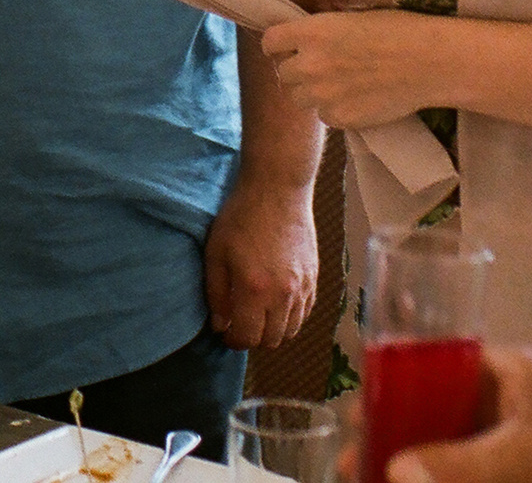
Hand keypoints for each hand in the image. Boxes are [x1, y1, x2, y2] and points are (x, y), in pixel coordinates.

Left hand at [203, 171, 318, 349]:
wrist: (277, 190)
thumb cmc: (241, 217)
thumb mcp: (216, 253)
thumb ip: (216, 294)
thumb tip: (220, 325)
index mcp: (255, 290)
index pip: (248, 337)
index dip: (234, 341)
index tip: (225, 333)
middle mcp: (283, 295)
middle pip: (271, 340)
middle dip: (253, 338)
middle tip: (239, 324)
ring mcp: (303, 288)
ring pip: (291, 330)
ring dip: (272, 330)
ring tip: (257, 314)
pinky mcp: (315, 278)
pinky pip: (305, 313)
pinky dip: (291, 317)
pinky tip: (276, 303)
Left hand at [260, 11, 449, 128]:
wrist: (430, 62)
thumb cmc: (398, 30)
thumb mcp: (349, 18)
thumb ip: (320, 32)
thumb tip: (303, 40)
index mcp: (310, 32)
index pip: (269, 42)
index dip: (278, 46)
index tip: (288, 48)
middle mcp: (310, 64)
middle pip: (282, 73)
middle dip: (296, 70)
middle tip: (319, 68)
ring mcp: (323, 94)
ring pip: (299, 99)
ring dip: (311, 93)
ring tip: (336, 85)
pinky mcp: (341, 118)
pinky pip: (325, 116)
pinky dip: (335, 110)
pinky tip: (355, 99)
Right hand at [356, 347, 531, 482]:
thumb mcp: (526, 456)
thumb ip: (461, 463)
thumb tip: (397, 470)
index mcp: (513, 373)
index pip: (439, 364)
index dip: (397, 384)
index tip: (363, 407)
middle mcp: (512, 402)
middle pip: (438, 411)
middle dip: (397, 435)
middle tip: (358, 459)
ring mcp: (521, 440)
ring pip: (453, 447)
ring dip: (417, 464)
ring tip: (377, 481)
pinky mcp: (529, 473)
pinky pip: (476, 472)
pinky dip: (448, 480)